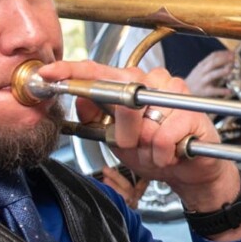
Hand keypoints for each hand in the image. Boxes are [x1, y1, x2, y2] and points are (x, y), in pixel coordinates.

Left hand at [32, 59, 239, 210]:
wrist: (191, 172)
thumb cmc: (156, 150)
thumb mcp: (117, 138)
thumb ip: (97, 119)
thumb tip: (80, 102)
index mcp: (132, 83)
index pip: (98, 69)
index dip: (72, 71)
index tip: (48, 74)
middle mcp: (153, 81)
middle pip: (120, 95)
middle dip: (122, 130)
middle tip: (133, 144)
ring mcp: (175, 93)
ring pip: (142, 120)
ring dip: (143, 145)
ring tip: (155, 150)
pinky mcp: (192, 113)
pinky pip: (162, 137)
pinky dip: (161, 154)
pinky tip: (170, 154)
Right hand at [184, 49, 236, 98]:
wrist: (184, 90)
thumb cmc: (197, 80)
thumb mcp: (203, 69)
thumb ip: (214, 65)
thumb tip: (229, 60)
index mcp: (202, 65)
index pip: (212, 56)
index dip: (223, 53)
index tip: (232, 52)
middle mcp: (202, 72)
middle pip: (212, 63)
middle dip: (223, 59)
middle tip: (233, 58)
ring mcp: (203, 81)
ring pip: (212, 75)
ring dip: (221, 71)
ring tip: (229, 69)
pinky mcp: (204, 91)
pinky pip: (213, 91)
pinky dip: (222, 90)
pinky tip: (229, 90)